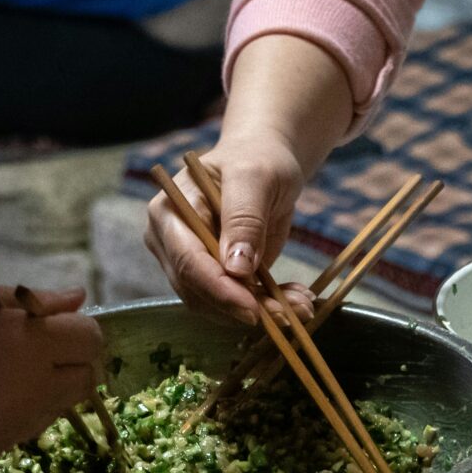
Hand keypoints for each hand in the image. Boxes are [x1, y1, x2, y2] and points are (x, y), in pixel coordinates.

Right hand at [145, 35, 352, 324]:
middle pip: (199, 291)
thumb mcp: (256, 178)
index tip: (253, 309)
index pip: (188, 261)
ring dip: (261, 311)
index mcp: (169, 212)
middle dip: (244, 306)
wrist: (264, 161)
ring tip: (301, 305)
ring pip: (217, 305)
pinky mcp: (213, 277)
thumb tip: (236, 268)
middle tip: (291, 313)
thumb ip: (244, 218)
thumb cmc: (256, 159)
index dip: (219, 289)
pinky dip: (267, 306)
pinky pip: (235, 303)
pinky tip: (294, 299)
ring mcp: (189, 263)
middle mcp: (170, 243)